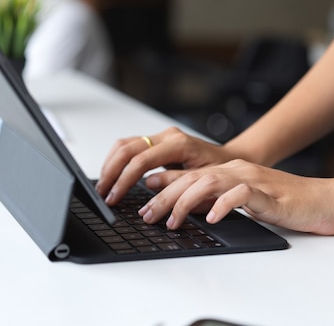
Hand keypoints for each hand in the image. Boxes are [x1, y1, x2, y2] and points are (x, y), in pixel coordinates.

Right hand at [96, 126, 239, 204]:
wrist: (231, 160)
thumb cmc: (221, 172)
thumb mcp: (203, 181)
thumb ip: (176, 182)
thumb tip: (148, 186)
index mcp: (179, 144)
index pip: (142, 160)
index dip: (124, 180)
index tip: (114, 197)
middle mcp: (167, 136)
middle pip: (128, 148)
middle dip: (111, 172)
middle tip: (103, 194)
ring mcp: (160, 136)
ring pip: (124, 144)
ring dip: (110, 165)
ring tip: (104, 187)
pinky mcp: (156, 141)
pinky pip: (129, 146)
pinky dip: (116, 161)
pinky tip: (113, 177)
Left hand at [138, 159, 333, 235]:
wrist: (326, 200)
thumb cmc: (284, 202)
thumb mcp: (243, 199)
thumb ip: (217, 197)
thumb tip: (185, 206)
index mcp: (229, 170)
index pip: (188, 175)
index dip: (162, 187)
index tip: (142, 203)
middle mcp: (237, 170)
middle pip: (192, 178)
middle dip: (164, 197)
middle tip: (147, 215)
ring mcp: (252, 179)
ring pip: (209, 182)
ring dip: (185, 202)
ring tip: (172, 221)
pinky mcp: (268, 193)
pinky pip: (241, 195)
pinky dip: (223, 205)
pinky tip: (211, 218)